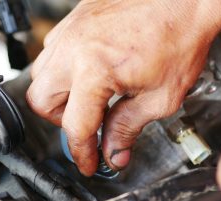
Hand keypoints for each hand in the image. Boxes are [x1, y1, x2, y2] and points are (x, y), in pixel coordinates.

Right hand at [26, 0, 220, 175]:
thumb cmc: (180, 37)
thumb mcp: (160, 97)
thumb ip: (128, 128)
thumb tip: (114, 152)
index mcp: (94, 70)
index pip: (75, 126)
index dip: (81, 152)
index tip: (88, 162)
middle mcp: (74, 48)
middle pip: (40, 101)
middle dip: (61, 121)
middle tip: (87, 125)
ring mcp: (71, 31)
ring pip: (40, 75)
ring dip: (59, 95)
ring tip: (88, 99)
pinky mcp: (74, 20)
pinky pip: (52, 51)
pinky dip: (62, 69)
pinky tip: (88, 73)